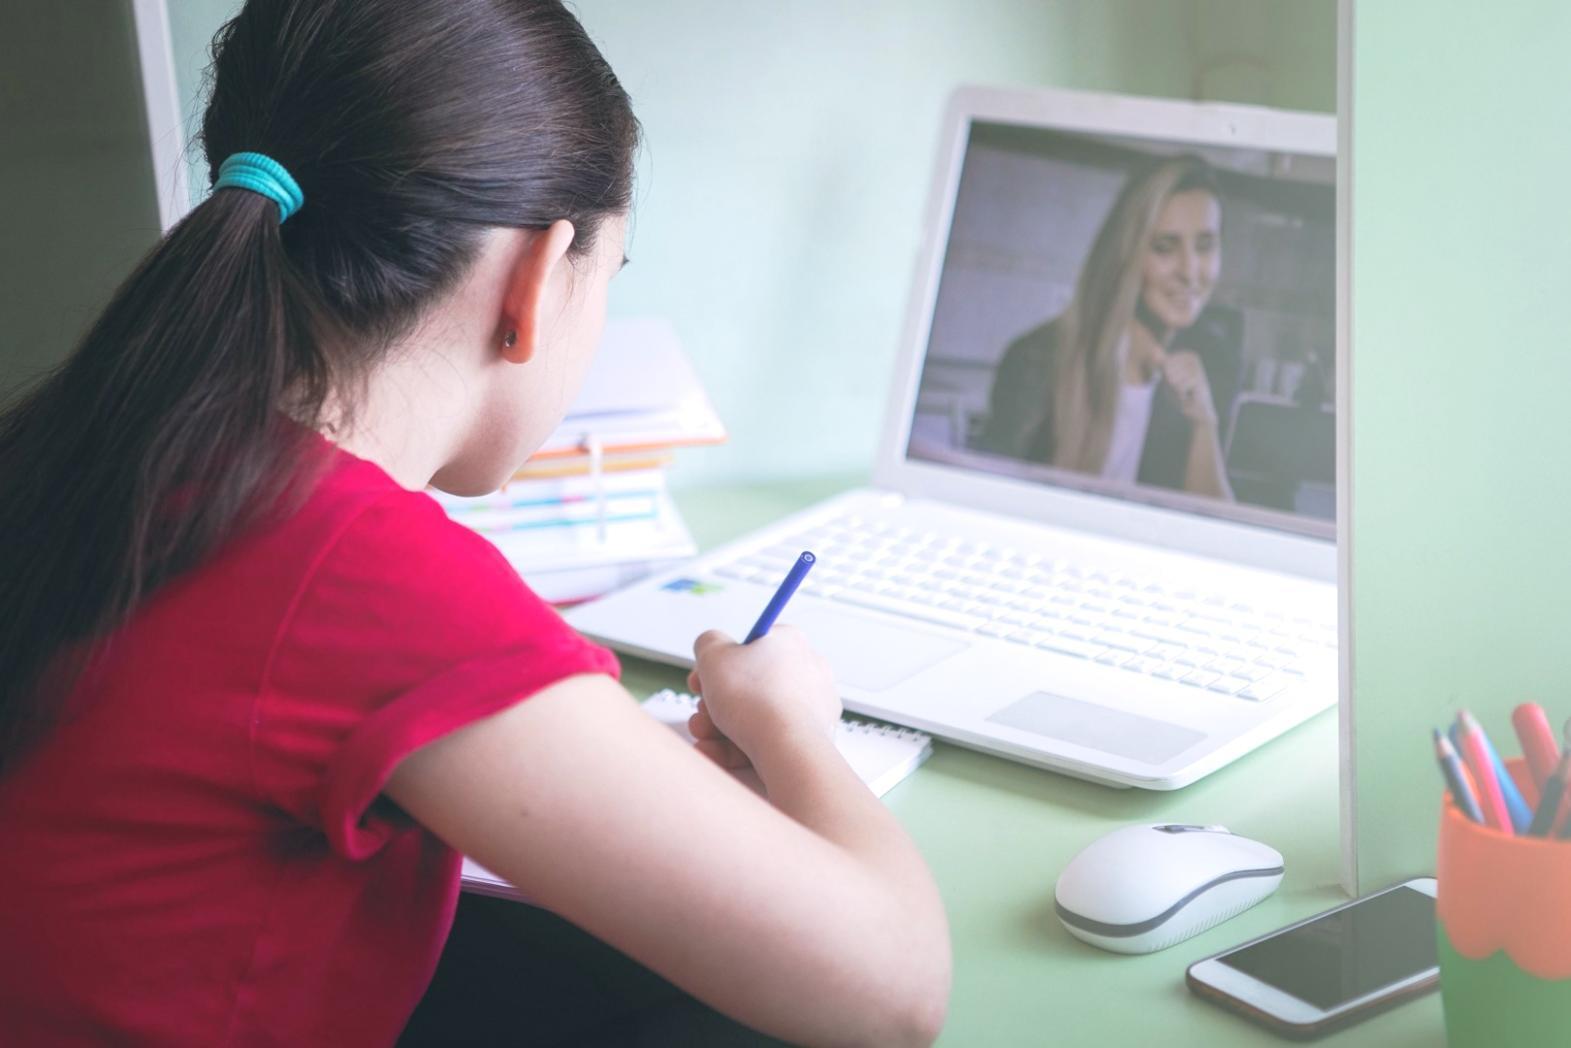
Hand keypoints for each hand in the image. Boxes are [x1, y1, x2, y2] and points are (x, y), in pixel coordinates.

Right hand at [684, 626, 840, 770]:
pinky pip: (768, 737)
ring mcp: (813, 704)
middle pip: (749, 685)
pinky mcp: (812, 735)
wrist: (787, 748)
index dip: (717, 665)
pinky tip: (714, 752)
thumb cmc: (755, 700)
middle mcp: (806, 669)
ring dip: (720, 727)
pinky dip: (739, 746)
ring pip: (756, 715)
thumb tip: (711, 646)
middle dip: (716, 703)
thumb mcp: (713, 655)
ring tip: (703, 737)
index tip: (700, 682)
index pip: (748, 648)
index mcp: (789, 641)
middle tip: (700, 714)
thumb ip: (708, 642)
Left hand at [1160, 350, 1217, 425]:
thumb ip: (1160, 364)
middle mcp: (1193, 358)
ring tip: (1185, 392)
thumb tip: (1152, 350)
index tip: (1176, 382)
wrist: (1198, 411)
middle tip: (1181, 388)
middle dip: (1170, 383)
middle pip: (1167, 369)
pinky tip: (1189, 396)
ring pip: (1171, 378)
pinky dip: (1180, 395)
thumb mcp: (1168, 377)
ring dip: (1175, 390)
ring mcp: (1197, 368)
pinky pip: (1177, 387)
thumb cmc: (1182, 393)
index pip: (1163, 363)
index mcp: (1186, 355)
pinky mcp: (1199, 380)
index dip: (1166, 377)